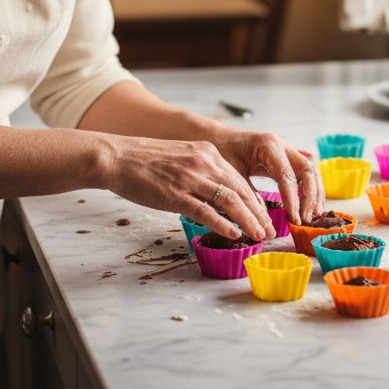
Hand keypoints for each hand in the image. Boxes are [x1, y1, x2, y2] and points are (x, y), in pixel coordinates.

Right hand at [100, 136, 273, 240]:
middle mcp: (204, 162)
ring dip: (249, 221)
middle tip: (271, 231)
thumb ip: (201, 172)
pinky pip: (206, 211)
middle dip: (259, 214)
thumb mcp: (182, 158)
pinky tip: (234, 234)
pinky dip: (224, 224)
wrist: (117, 157)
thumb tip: (217, 195)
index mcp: (207, 153)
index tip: (266, 217)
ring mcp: (190, 178)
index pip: (240, 180)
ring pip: (230, 201)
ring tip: (260, 236)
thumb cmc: (145, 161)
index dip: (256, 201)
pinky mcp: (175, 194)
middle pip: (241, 191)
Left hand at [211, 129, 323, 224]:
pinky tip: (312, 204)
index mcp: (268, 146)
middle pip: (307, 171)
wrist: (220, 137)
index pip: (287, 176)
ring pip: (311, 171)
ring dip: (315, 194)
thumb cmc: (223, 153)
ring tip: (313, 216)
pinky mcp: (288, 156)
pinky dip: (311, 188)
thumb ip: (248, 194)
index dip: (293, 200)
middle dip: (310, 197)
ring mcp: (288, 149)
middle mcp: (283, 145)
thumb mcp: (231, 174)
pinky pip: (306, 171)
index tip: (294, 220)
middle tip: (306, 220)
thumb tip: (264, 223)